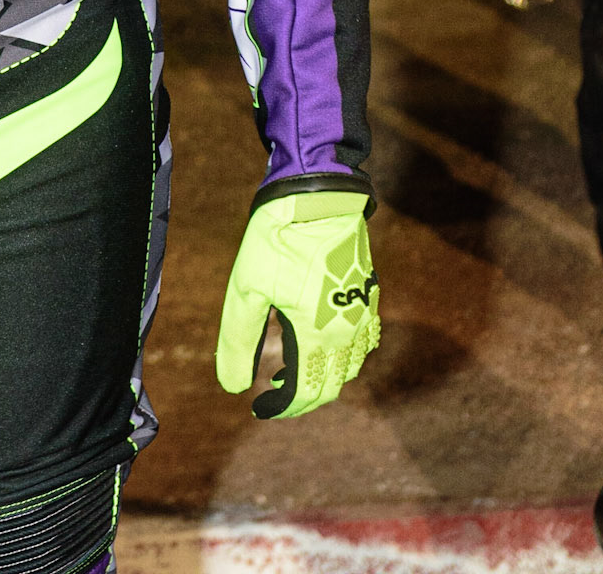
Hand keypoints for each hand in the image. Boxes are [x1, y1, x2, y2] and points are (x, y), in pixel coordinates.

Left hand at [216, 189, 378, 419]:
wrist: (318, 194)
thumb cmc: (277, 238)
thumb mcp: (246, 287)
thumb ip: (239, 340)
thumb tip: (233, 387)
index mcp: (317, 334)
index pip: (306, 393)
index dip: (282, 408)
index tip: (259, 408)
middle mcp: (348, 331)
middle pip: (330, 385)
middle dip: (302, 397)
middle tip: (273, 392)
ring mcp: (362, 312)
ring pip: (350, 366)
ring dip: (324, 376)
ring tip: (292, 368)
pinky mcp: (369, 293)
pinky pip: (366, 340)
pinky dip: (345, 354)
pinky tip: (323, 341)